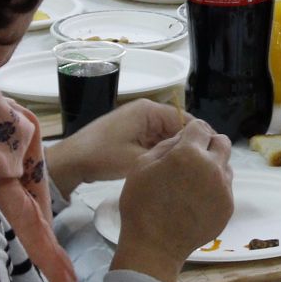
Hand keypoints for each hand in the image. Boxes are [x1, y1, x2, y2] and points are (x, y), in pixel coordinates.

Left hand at [47, 98, 191, 195]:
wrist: (70, 162)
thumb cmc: (103, 157)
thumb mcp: (139, 159)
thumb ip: (167, 156)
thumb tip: (192, 158)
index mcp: (149, 110)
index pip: (185, 119)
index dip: (198, 137)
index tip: (210, 157)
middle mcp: (145, 111)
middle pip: (176, 127)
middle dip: (185, 146)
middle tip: (200, 168)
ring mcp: (137, 122)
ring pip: (165, 136)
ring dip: (172, 151)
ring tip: (188, 170)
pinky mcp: (131, 133)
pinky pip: (153, 141)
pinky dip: (160, 153)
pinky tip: (168, 169)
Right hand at [110, 119, 235, 281]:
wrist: (154, 247)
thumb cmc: (141, 205)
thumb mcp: (141, 166)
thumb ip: (166, 145)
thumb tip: (184, 136)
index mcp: (189, 153)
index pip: (201, 127)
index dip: (192, 132)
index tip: (186, 141)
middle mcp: (213, 167)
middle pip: (222, 142)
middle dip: (209, 144)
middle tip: (193, 158)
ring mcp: (224, 188)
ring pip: (226, 165)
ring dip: (213, 167)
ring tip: (193, 183)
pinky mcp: (228, 207)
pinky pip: (226, 188)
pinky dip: (214, 188)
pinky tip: (197, 201)